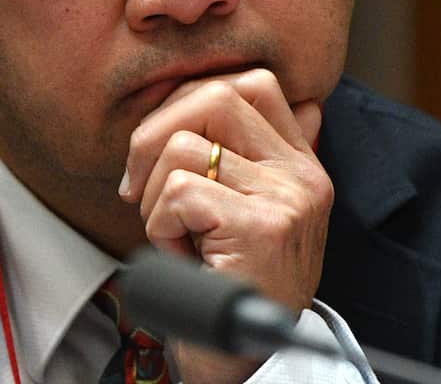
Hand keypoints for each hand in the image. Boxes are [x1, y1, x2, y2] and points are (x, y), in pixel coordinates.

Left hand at [118, 68, 333, 382]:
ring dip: (154, 193)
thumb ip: (239, 154)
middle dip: (155, 135)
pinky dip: (160, 225)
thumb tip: (208, 92)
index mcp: (300, 163)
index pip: (252, 83)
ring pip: (184, 146)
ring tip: (175, 234)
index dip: (190, 101)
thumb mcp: (244, 211)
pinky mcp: (262, 227)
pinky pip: (178, 192)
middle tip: (138, 187)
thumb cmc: (233, 287)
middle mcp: (302, 175)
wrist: (249, 362)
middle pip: (214, 95)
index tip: (163, 148)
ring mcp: (287, 198)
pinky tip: (182, 256)